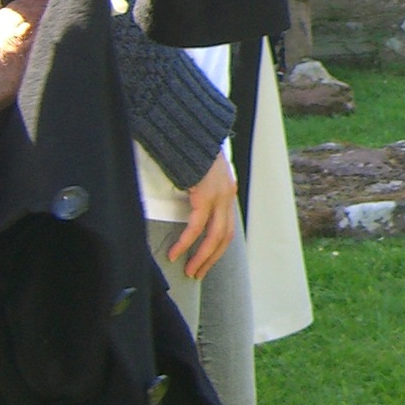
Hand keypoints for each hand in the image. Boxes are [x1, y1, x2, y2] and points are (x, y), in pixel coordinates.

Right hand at [169, 155, 239, 281]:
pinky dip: (186, 242)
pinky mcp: (205, 194)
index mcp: (227, 192)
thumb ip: (201, 192)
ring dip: (201, 256)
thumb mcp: (201, 174)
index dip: (217, 248)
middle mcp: (227, 196)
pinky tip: (176, 253)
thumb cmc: (191, 152)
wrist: (192, 131)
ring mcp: (219, 196)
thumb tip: (192, 210)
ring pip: (214, 236)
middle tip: (197, 274)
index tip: (206, 262)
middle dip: (211, 259)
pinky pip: (196, 225)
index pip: (228, 228)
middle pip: (225, 236)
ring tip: (189, 271)